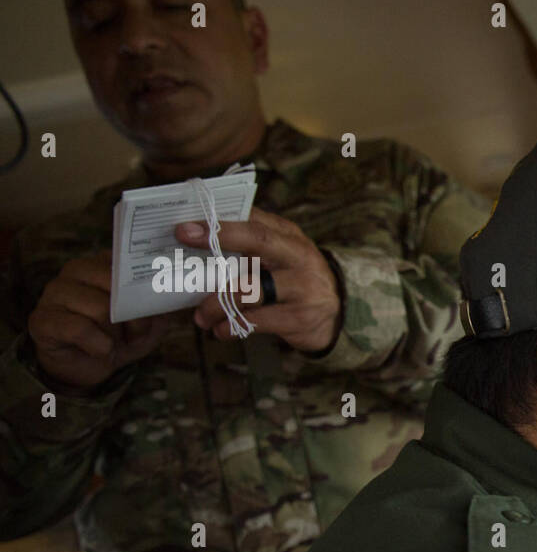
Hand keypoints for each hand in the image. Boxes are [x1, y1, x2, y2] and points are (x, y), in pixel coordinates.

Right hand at [27, 251, 166, 391]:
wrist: (89, 366)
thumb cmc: (119, 337)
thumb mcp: (149, 323)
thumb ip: (160, 306)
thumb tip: (172, 294)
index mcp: (102, 263)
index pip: (130, 263)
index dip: (148, 289)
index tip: (157, 304)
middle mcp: (75, 270)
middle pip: (117, 287)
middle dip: (134, 317)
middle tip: (134, 334)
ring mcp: (54, 293)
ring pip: (100, 309)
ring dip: (116, 335)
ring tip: (114, 342)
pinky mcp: (42, 319)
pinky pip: (80, 329)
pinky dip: (99, 345)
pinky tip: (100, 350)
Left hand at [180, 208, 342, 353]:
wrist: (338, 313)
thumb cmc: (295, 278)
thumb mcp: (281, 255)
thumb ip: (251, 244)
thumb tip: (197, 238)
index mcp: (288, 235)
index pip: (253, 221)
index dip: (219, 224)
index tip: (184, 228)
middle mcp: (298, 256)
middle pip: (258, 241)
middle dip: (219, 241)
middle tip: (184, 248)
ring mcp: (302, 287)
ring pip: (250, 289)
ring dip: (217, 304)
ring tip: (201, 317)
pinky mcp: (300, 317)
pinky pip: (258, 321)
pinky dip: (233, 327)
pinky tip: (221, 330)